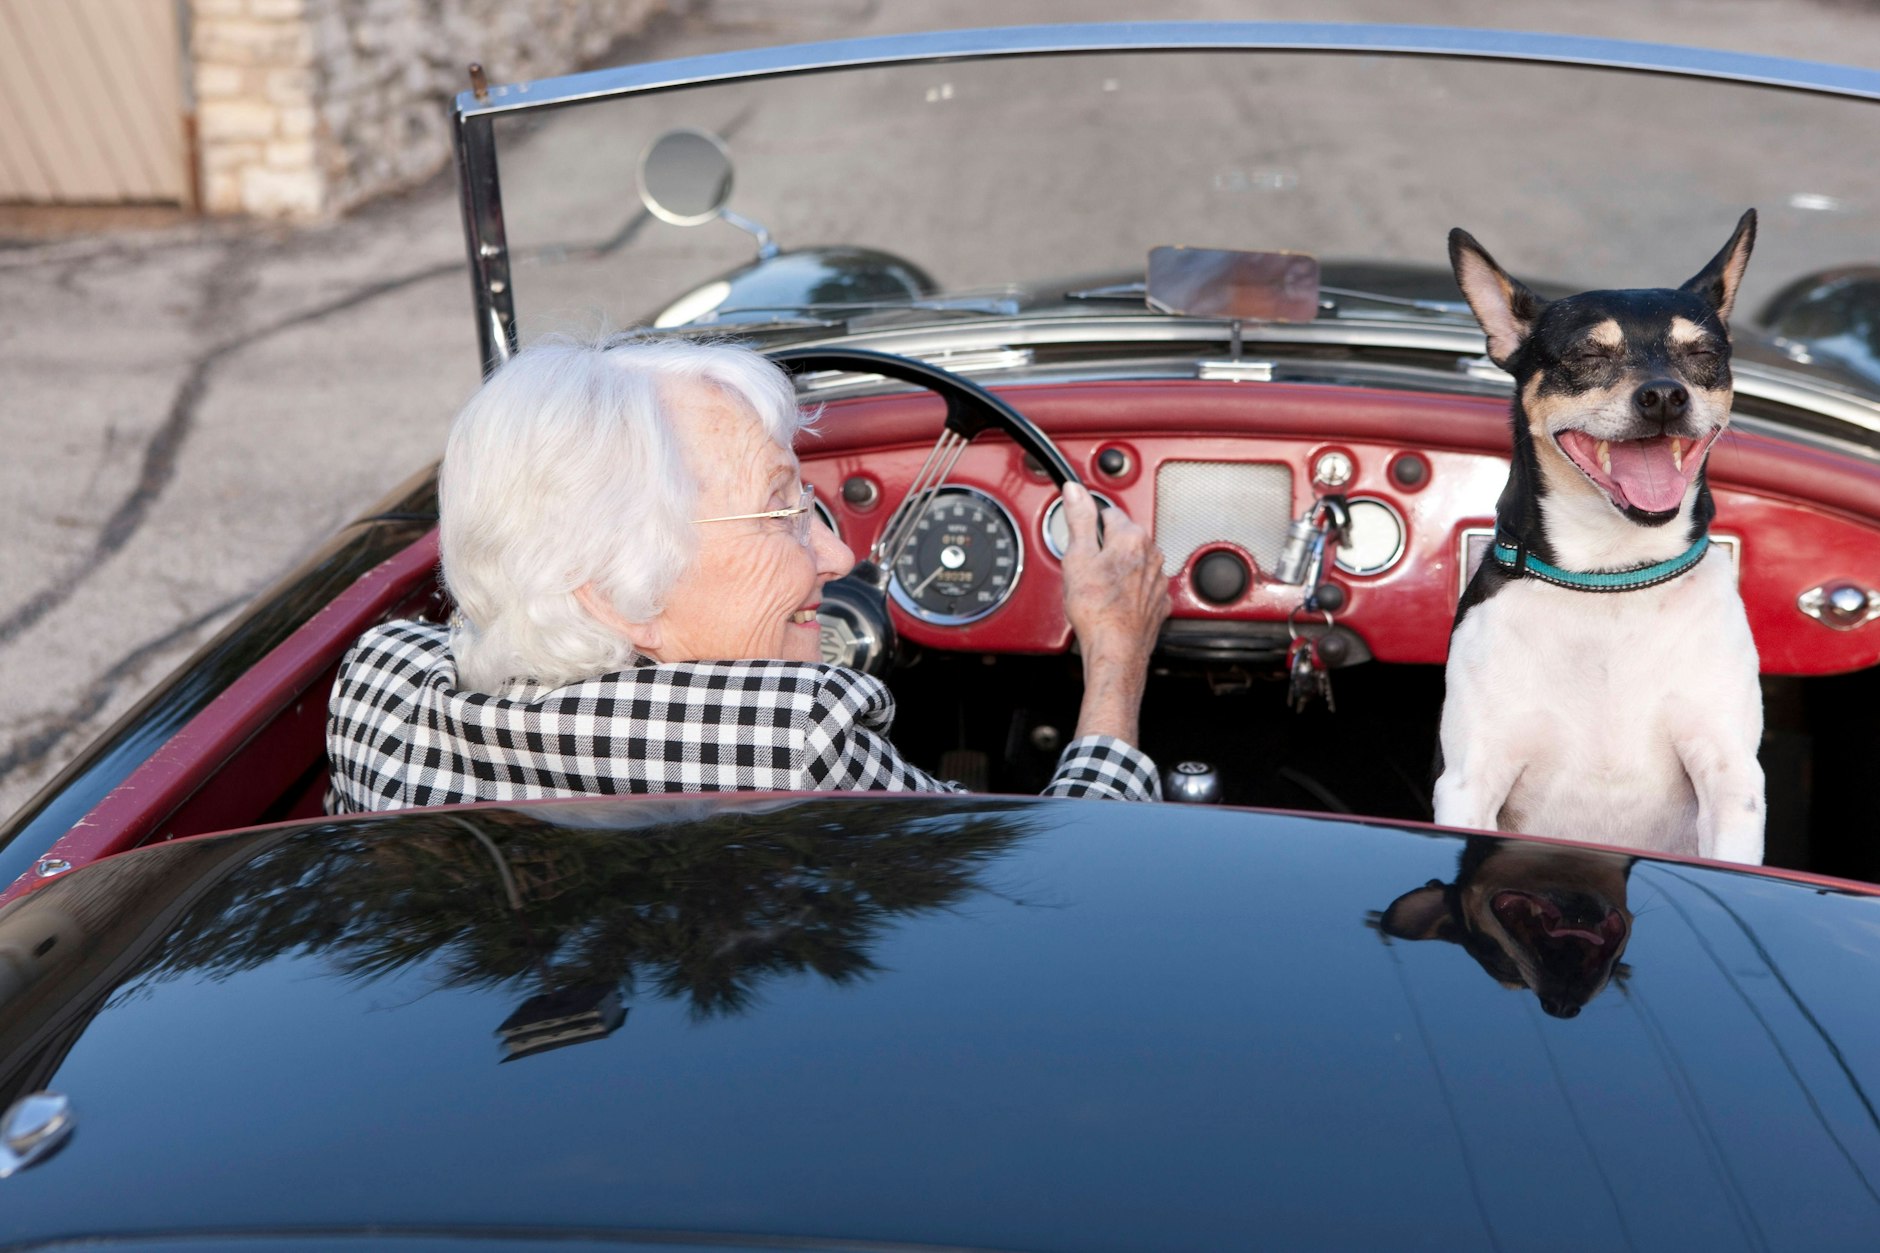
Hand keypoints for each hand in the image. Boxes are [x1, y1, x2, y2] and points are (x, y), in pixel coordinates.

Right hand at [1059, 481, 1169, 745]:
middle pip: (1123, 537)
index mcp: (1132, 537)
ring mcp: (1158, 579)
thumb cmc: (1098, 610)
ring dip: (1118, 568)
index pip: (1108, 512)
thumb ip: (1079, 518)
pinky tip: (1113, 601)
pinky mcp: (1159, 601)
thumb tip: (1075, 491)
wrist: (1115, 650)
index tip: (1079, 537)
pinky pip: (1142, 585)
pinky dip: (1129, 589)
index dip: (1088, 524)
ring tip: (1097, 587)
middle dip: (1104, 547)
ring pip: (1134, 561)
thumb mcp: (1077, 557)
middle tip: (1085, 567)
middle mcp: (1152, 554)